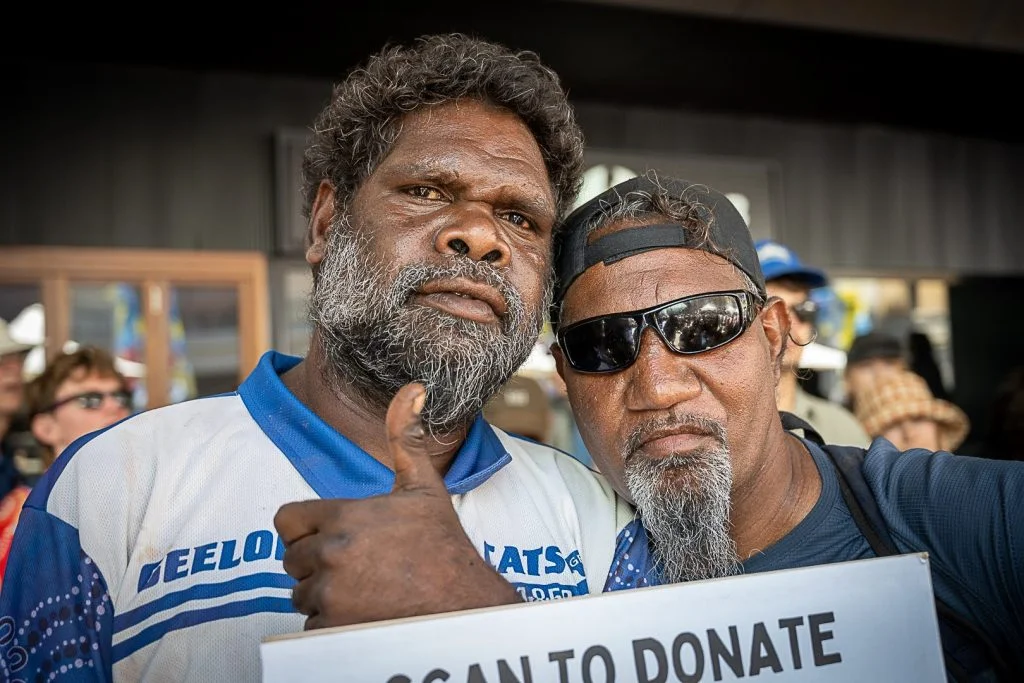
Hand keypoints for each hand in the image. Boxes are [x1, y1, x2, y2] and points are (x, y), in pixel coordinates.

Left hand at [274, 383, 519, 629]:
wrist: (463, 603)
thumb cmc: (443, 544)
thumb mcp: (423, 486)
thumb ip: (405, 437)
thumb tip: (413, 387)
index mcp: (344, 515)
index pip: (287, 520)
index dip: (306, 528)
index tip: (335, 535)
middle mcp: (331, 553)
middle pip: (291, 559)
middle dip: (316, 563)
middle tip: (357, 564)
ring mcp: (331, 593)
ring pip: (301, 593)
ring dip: (324, 594)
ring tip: (364, 588)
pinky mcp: (334, 628)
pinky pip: (311, 625)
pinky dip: (331, 624)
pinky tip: (364, 612)